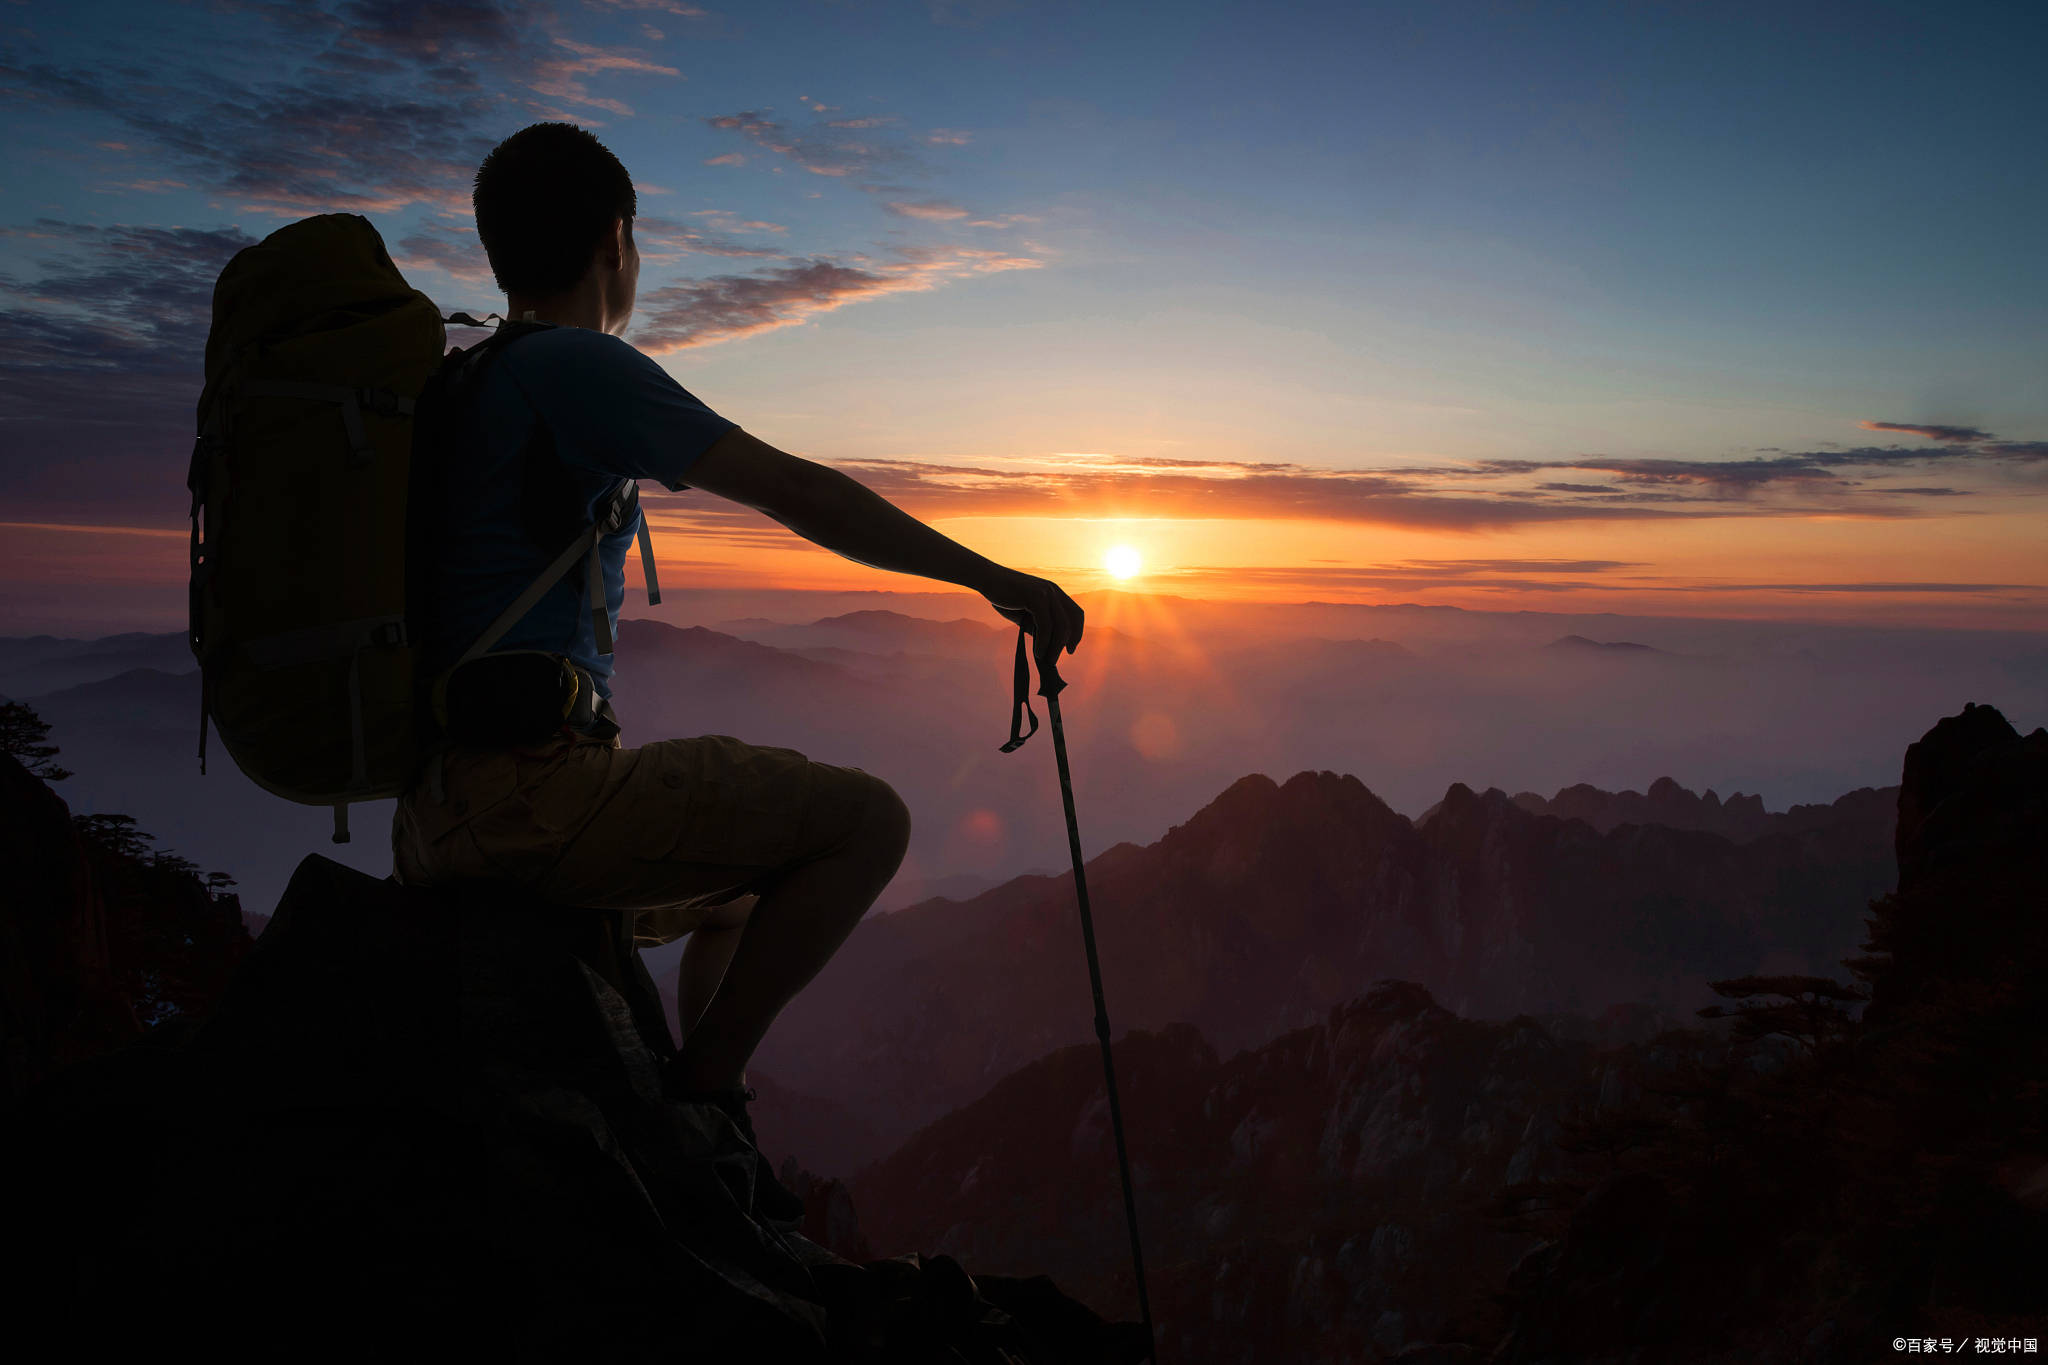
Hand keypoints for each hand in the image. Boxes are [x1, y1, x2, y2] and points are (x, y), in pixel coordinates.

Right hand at [984, 569, 1084, 688]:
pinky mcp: (1036, 598)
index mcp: (1054, 592)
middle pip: (1073, 619)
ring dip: (1056, 647)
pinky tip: (1038, 652)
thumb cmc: (1004, 596)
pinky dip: (1044, 642)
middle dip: (1070, 641)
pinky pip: (1045, 626)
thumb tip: (1046, 645)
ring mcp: (1047, 593)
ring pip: (1061, 626)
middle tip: (1060, 657)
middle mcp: (1054, 591)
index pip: (1075, 613)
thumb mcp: (1024, 613)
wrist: (987, 579)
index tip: (1070, 648)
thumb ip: (1036, 626)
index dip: (1077, 632)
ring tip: (1048, 661)